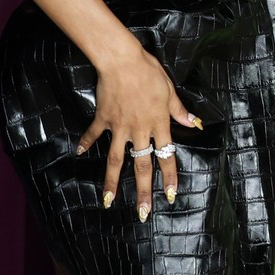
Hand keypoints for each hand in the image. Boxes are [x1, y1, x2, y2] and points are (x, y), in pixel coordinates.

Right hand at [79, 39, 199, 219]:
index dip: (170, 176)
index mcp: (159, 124)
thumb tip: (194, 123)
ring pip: (116, 160)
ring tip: (109, 201)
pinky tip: (79, 154)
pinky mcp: (103, 119)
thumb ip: (179, 110)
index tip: (170, 195)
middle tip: (142, 213)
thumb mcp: (170, 91)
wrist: (122, 62)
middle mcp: (140, 130)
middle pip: (142, 166)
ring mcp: (120, 127)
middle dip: (143, 190)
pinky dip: (86, 143)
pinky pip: (94, 134)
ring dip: (112, 182)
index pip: (167, 155)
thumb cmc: (150, 73)